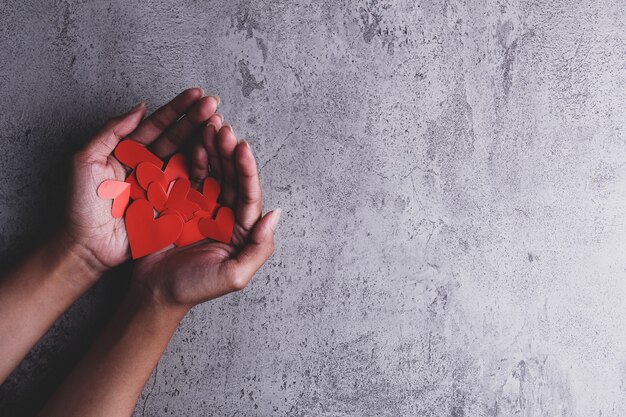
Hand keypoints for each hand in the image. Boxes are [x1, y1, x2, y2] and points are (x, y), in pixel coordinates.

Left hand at [65, 88, 218, 275]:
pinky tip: (217, 154)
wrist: (88, 244)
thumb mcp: (86, 160)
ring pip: (188, 157)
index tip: (196, 94)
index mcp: (130, 151)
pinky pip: (191, 185)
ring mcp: (163, 185)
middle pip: (177, 138)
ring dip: (205, 140)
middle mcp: (150, 165)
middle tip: (214, 104)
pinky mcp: (173, 205)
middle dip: (196, 119)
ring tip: (219, 124)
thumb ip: (112, 132)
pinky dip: (206, 170)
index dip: (176, 109)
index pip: (156, 125)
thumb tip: (140, 108)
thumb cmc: (81, 205)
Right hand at [131, 123, 280, 313]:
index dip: (246, 170)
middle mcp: (226, 216)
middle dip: (228, 153)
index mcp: (241, 231)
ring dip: (213, 150)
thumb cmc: (195, 288)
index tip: (242, 147)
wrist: (154, 293)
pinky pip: (190, 177)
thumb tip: (275, 215)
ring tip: (210, 128)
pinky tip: (194, 145)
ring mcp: (203, 207)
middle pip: (231, 178)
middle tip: (223, 129)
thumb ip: (259, 248)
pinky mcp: (181, 204)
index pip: (248, 195)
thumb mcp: (235, 275)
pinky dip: (192, 160)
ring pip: (212, 173)